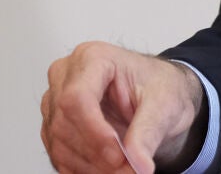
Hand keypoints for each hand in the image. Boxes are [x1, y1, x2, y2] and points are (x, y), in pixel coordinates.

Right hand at [41, 41, 206, 173]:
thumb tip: (139, 165)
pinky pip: (58, 155)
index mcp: (94, 58)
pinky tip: (106, 171)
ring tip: (123, 172)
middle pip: (64, 123)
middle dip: (97, 154)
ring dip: (91, 167)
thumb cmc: (159, 86)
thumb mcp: (165, 104)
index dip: (94, 132)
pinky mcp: (55, 127)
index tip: (119, 156)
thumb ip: (149, 133)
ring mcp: (56, 102)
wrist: (157, 96)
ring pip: (58, 143)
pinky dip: (83, 169)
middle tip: (128, 170)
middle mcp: (67, 76)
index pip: (76, 97)